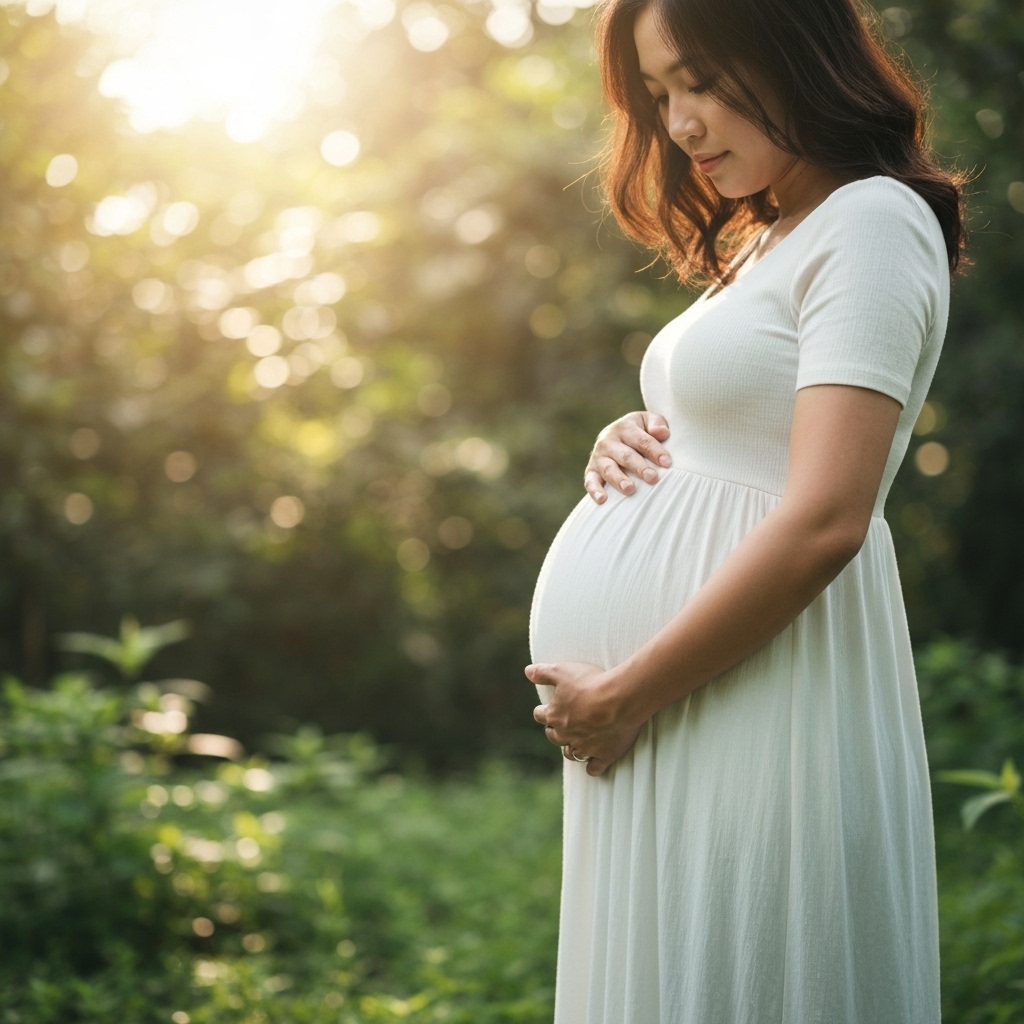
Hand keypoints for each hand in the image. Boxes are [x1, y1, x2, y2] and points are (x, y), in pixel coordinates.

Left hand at [525, 661, 642, 776]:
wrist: (620, 699)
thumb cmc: (591, 683)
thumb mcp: (562, 671)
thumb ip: (543, 672)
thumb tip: (527, 671)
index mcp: (555, 715)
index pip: (540, 715)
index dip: (543, 711)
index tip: (546, 709)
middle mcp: (566, 735)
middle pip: (554, 736)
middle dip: (555, 730)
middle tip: (562, 724)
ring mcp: (585, 747)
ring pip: (571, 753)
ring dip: (571, 748)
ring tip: (575, 742)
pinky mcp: (604, 755)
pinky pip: (594, 768)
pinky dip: (592, 766)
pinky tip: (592, 764)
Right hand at [584, 411, 671, 503]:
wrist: (614, 435)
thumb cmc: (638, 431)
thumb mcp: (647, 422)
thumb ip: (657, 424)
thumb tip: (663, 433)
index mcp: (623, 427)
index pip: (641, 440)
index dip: (654, 451)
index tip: (667, 463)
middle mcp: (608, 441)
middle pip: (625, 455)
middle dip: (639, 467)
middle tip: (653, 478)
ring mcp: (598, 457)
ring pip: (609, 469)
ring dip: (619, 480)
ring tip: (630, 489)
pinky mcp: (591, 471)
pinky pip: (590, 481)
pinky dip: (595, 490)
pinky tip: (602, 500)